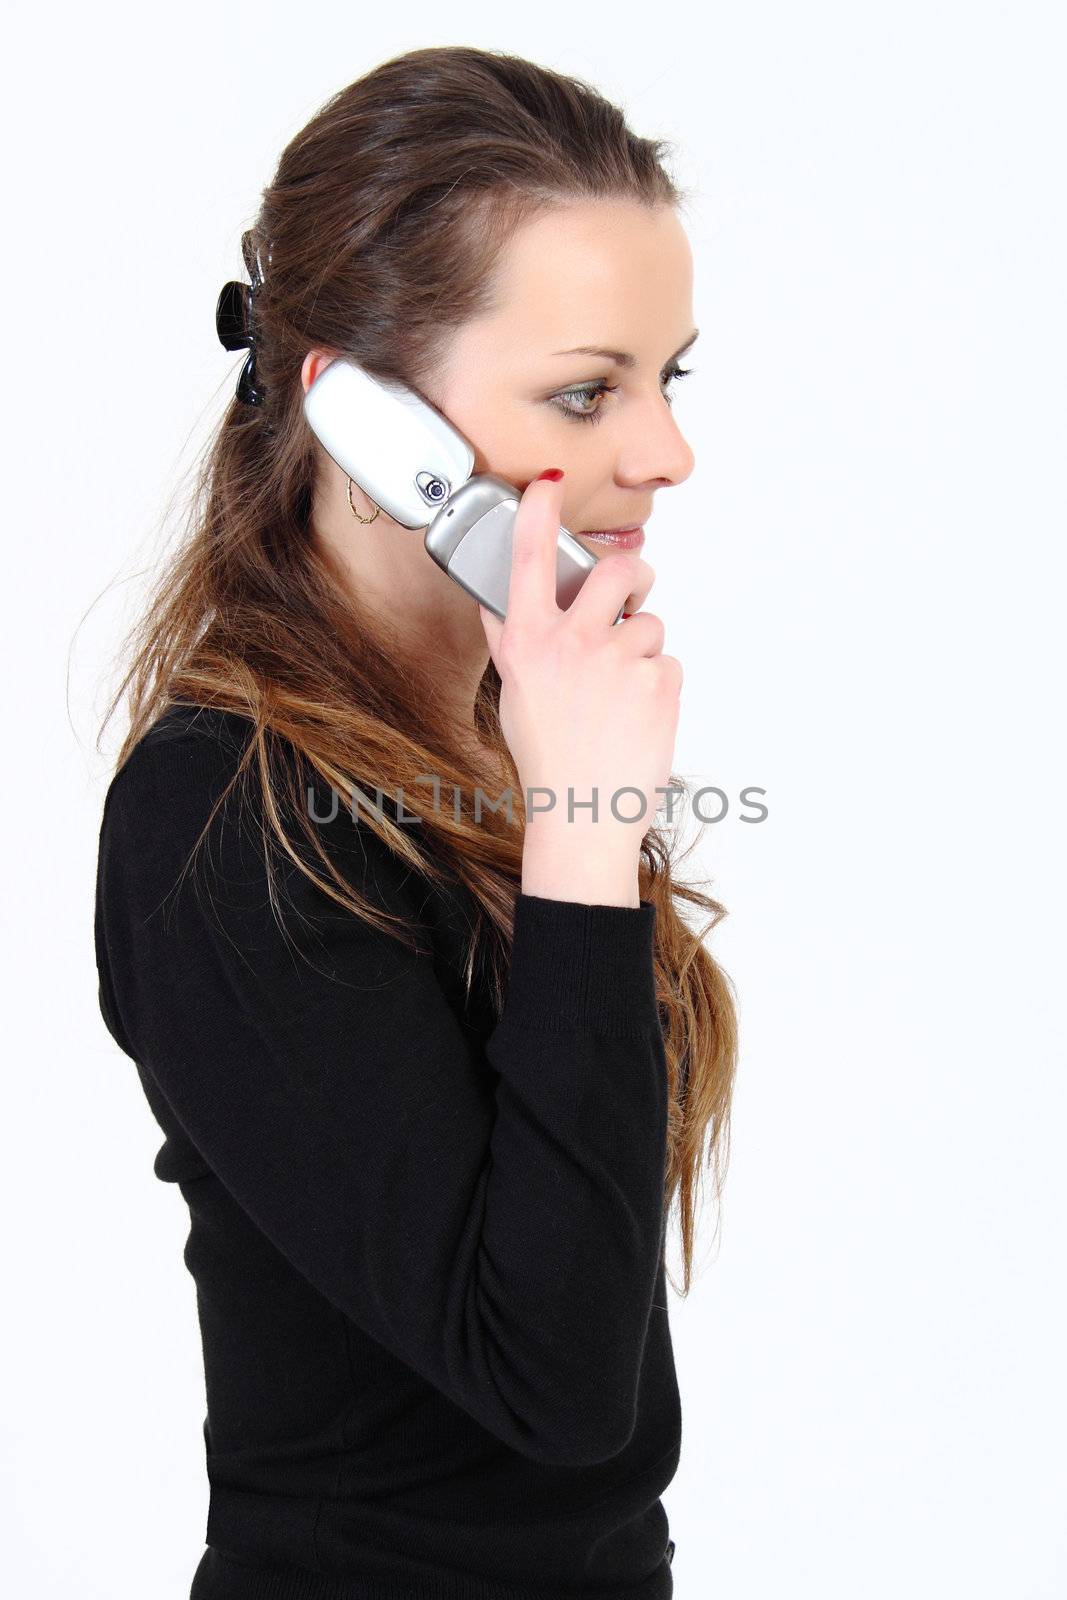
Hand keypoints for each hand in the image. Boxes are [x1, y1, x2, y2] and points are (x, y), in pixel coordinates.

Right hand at [478, 471, 681, 855]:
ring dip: (643, 648)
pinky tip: (638, 715)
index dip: (538, 510)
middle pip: (617, 570)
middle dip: (633, 573)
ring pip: (650, 623)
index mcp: (526, 642)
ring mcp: (618, 660)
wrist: (586, 815)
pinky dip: (659, 684)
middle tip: (633, 590)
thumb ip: (512, 641)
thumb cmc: (548, 759)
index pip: (530, 557)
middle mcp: (571, 643)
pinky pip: (669, 662)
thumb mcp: (514, 694)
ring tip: (622, 693)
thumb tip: (501, 600)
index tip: (548, 481)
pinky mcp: (659, 681)